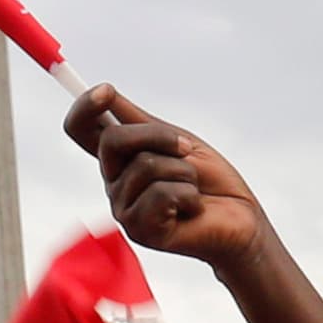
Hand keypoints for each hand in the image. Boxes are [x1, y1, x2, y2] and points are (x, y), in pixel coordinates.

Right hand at [71, 86, 269, 266]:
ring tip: (193, 189)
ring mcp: (124, 209)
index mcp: (119, 160)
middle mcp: (115, 183)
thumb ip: (139, 121)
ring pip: (145, 166)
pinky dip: (189, 195)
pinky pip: (162, 194)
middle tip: (186, 149)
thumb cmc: (210, 181)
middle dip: (158, 135)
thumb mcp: (175, 140)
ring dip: (184, 171)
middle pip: (112, 140)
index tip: (106, 91)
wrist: (241, 219)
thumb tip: (104, 91)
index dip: (84, 107)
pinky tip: (192, 209)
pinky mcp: (141, 231)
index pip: (81, 129)